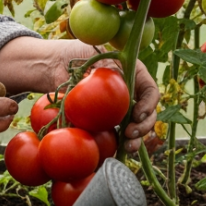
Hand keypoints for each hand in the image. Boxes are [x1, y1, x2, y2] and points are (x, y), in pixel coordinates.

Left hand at [45, 40, 161, 153]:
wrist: (55, 67)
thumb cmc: (76, 55)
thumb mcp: (95, 54)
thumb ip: (108, 66)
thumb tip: (119, 84)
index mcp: (133, 75)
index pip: (150, 91)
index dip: (148, 104)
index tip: (138, 114)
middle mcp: (130, 94)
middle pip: (147, 113)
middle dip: (144, 126)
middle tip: (130, 133)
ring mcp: (119, 109)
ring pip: (136, 127)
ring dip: (136, 140)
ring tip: (128, 147)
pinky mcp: (106, 122)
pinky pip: (117, 135)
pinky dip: (120, 144)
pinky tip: (117, 151)